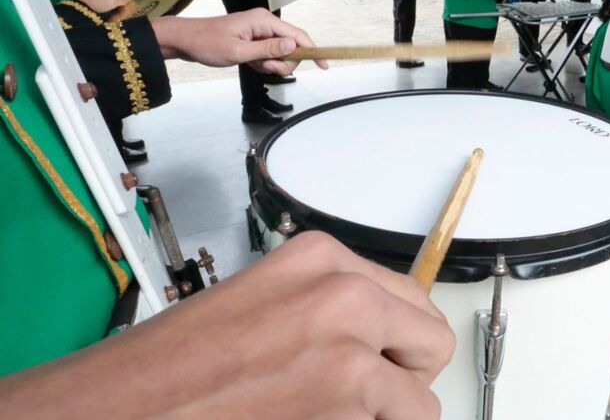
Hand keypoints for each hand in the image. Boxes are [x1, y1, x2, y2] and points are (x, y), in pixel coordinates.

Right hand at [0, 232, 454, 418]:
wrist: (125, 407)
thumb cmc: (177, 363)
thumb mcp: (267, 298)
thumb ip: (331, 303)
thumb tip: (385, 329)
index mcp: (322, 258)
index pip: (412, 298)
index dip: (398, 338)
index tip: (388, 354)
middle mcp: (343, 296)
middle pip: (432, 342)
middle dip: (406, 376)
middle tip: (366, 393)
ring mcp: (348, 354)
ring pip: (419, 402)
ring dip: (383, 417)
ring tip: (327, 414)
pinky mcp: (345, 409)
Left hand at [150, 8, 329, 74]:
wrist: (185, 41)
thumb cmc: (206, 43)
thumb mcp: (238, 51)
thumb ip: (268, 49)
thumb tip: (294, 45)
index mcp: (264, 20)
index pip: (298, 35)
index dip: (313, 50)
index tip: (324, 64)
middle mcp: (265, 23)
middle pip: (292, 47)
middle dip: (282, 62)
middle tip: (262, 67)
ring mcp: (260, 32)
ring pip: (281, 54)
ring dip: (270, 64)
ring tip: (251, 64)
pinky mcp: (255, 40)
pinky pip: (270, 55)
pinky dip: (262, 63)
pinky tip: (248, 62)